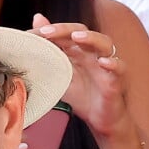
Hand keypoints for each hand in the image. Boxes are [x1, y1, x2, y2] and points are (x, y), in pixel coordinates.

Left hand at [31, 13, 129, 138]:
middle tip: (46, 32)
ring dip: (91, 38)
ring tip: (77, 37)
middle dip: (64, 30)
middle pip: (81, 32)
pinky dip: (113, 63)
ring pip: (104, 43)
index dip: (49, 31)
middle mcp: (92, 53)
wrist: (98, 118)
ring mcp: (105, 64)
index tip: (30, 34)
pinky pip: (119, 68)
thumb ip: (48, 57)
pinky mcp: (115, 80)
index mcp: (77, 51)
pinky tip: (104, 62)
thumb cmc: (81, 94)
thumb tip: (31, 42)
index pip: (64, 32)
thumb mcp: (60, 76)